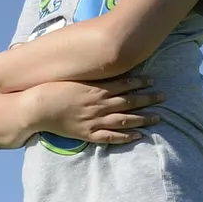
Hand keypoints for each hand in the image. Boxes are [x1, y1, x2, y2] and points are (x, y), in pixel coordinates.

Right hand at [34, 74, 163, 145]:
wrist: (38, 108)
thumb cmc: (53, 89)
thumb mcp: (74, 78)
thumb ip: (90, 75)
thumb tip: (102, 64)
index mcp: (96, 89)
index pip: (124, 84)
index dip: (140, 82)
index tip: (152, 80)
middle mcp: (100, 104)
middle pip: (130, 102)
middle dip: (148, 99)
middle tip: (163, 96)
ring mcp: (95, 120)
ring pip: (125, 119)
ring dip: (143, 118)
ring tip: (158, 117)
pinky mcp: (89, 133)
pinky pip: (111, 137)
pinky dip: (126, 137)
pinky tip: (138, 136)